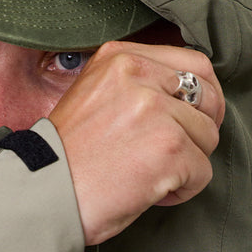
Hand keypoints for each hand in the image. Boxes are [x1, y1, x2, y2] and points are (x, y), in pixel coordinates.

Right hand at [49, 41, 223, 244]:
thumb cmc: (67, 158)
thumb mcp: (96, 96)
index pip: (194, 63)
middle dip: (202, 130)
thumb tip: (187, 98)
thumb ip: (138, 85)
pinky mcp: (170, 148)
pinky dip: (182, 191)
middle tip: (181, 153)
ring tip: (151, 176)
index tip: (197, 119)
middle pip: (208, 98)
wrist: (43, 194)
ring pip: (208, 137)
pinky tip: (151, 193)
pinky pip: (203, 172)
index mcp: (120, 58)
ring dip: (188, 164)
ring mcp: (157, 110)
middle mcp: (139, 75)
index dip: (204, 96)